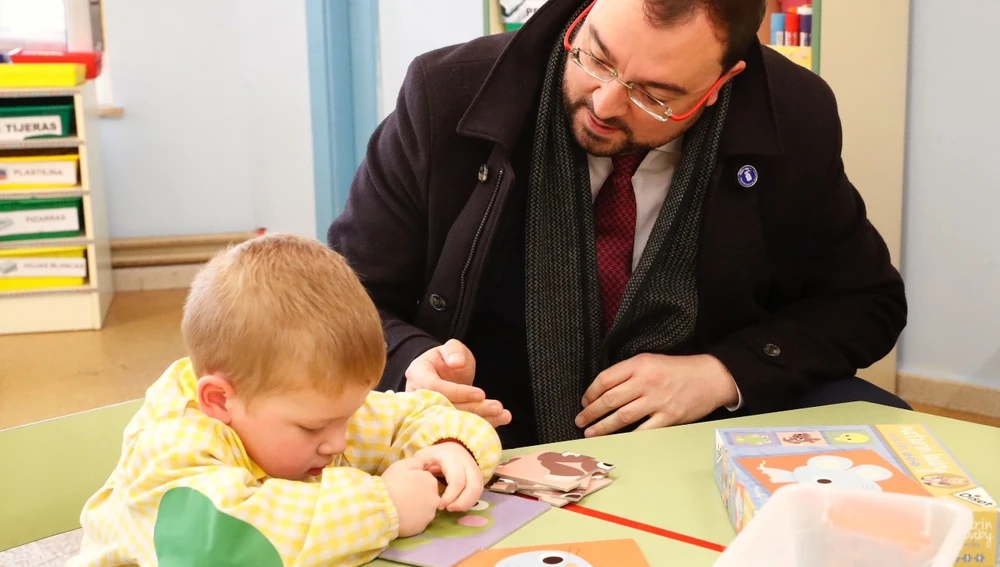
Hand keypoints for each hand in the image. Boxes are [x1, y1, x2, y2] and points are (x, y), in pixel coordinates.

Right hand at [382, 457, 440, 536]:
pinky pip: (418, 521)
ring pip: (425, 509)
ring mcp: (429, 515)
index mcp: (431, 482)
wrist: (381, 508)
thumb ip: (417, 462)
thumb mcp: (402, 465)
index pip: (427, 480)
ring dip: (417, 507)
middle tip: (403, 496)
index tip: (405, 484)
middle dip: (419, 495)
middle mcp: (435, 499)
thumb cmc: (392, 484)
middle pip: (428, 495)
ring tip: (402, 507)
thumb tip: (423, 465)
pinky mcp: (422, 527)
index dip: (416, 482)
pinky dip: (413, 519)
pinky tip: (402, 516)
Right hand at [405, 339, 511, 427]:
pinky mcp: (442, 422)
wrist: (444, 372)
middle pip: (445, 408)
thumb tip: (456, 362)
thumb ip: (454, 351)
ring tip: (503, 414)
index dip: (458, 392)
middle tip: (497, 407)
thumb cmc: (447, 358)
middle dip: (474, 409)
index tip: (481, 393)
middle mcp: (419, 396)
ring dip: (481, 419)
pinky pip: (461, 426)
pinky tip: (499, 420)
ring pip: (454, 420)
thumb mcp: (451, 348)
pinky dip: (482, 423)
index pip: (435, 387)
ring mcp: (429, 412)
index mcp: (418, 375)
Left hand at [414, 441, 484, 511]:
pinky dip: (469, 502)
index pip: (457, 481)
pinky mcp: (478, 477)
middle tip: (448, 509)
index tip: (439, 505)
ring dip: (467, 504)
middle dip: (461, 502)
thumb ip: (417, 466)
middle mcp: (467, 464)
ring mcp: (475, 470)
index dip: (450, 496)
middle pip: (473, 486)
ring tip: (453, 509)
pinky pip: (478, 492)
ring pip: (478, 490)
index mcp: (452, 458)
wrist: (451, 447)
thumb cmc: (434, 455)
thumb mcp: (424, 456)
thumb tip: (412, 479)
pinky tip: (458, 506)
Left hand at [575, 354, 738, 437]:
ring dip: (603, 426)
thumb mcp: (650, 361)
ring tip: (590, 432)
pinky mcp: (669, 417)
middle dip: (591, 412)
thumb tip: (603, 390)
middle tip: (580, 420)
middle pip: (610, 399)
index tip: (584, 402)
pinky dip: (628, 436)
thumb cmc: (678, 369)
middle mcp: (646, 381)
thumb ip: (629, 373)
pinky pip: (643, 430)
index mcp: (639, 364)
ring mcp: (658, 400)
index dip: (590, 393)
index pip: (606, 379)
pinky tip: (616, 440)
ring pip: (622, 416)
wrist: (710, 377)